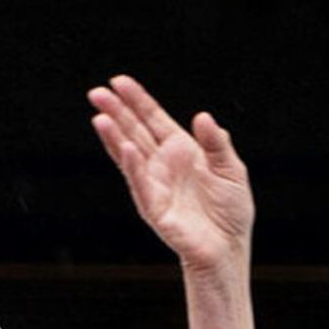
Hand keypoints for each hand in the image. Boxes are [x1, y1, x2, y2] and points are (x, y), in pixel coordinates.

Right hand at [88, 74, 254, 272]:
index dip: (137, 100)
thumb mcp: (231, 169)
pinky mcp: (153, 206)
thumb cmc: (230, 210)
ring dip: (114, 136)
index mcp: (180, 148)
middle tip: (97, 92)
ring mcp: (154, 184)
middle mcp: (162, 163)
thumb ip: (217, 143)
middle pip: (134, 131)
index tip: (119, 81)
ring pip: (129, 154)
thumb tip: (202, 116)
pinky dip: (133, 165)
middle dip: (116, 111)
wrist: (228, 247)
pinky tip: (126, 147)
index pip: (153, 118)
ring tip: (100, 117)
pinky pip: (140, 182)